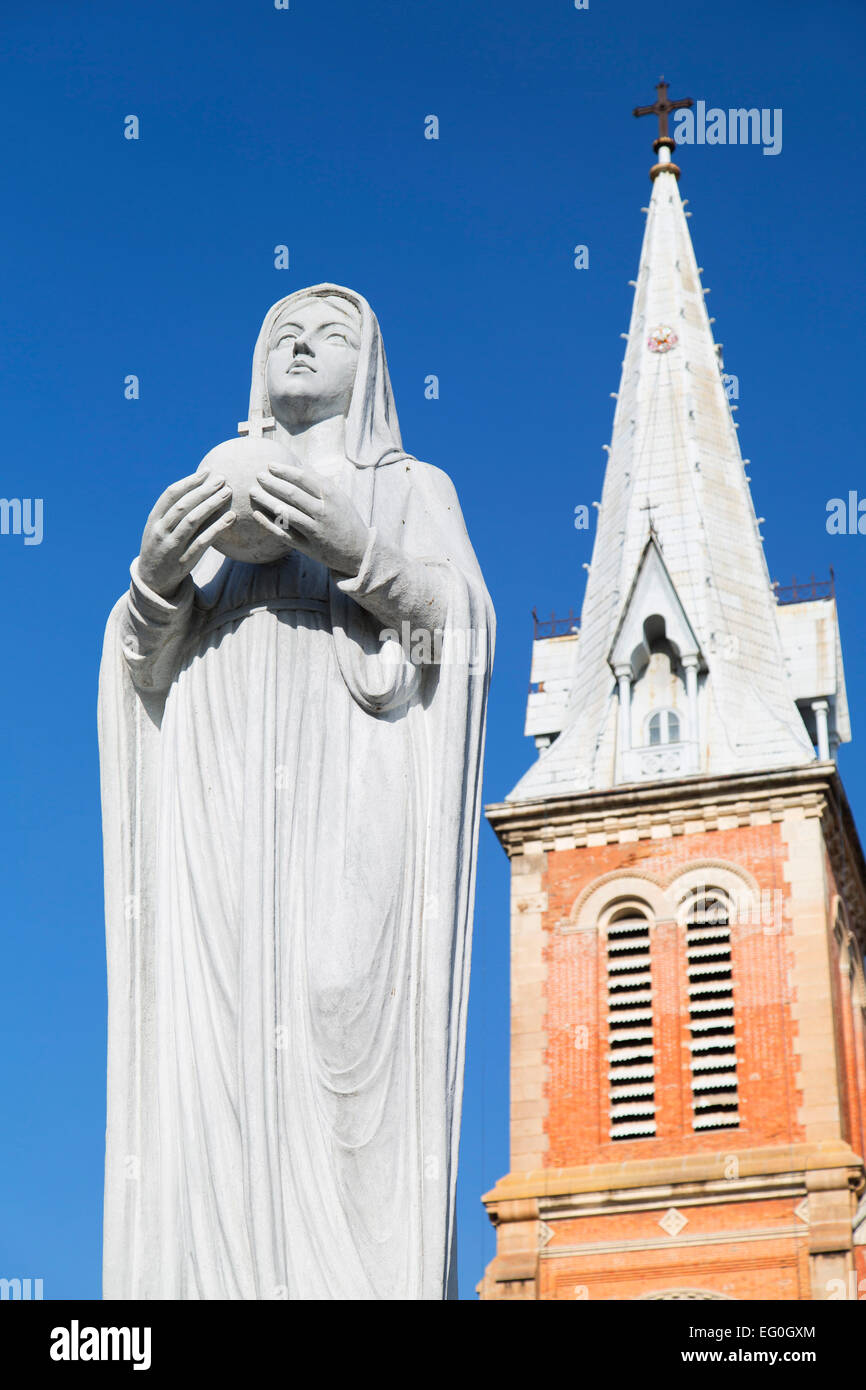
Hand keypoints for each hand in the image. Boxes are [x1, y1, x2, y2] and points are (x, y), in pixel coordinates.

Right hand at [137, 472, 234, 598]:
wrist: (152, 581)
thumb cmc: (161, 547)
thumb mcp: (158, 529)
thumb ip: (172, 512)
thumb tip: (198, 488)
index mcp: (153, 520)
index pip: (171, 495)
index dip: (189, 482)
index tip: (206, 472)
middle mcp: (160, 531)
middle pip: (183, 505)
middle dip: (204, 490)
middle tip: (222, 479)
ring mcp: (171, 546)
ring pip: (193, 521)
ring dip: (211, 504)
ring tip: (227, 493)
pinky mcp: (184, 561)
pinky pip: (203, 541)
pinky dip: (217, 528)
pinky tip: (230, 517)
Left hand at [249, 460, 370, 576]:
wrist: (359, 551)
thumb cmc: (345, 519)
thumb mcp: (338, 497)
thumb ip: (319, 482)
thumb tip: (298, 463)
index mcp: (331, 496)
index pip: (304, 478)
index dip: (285, 470)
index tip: (270, 464)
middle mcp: (323, 512)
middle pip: (292, 494)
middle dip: (272, 483)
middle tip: (258, 475)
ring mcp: (315, 530)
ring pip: (286, 513)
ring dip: (267, 501)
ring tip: (253, 491)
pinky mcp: (308, 546)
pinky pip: (284, 534)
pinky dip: (269, 524)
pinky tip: (257, 514)